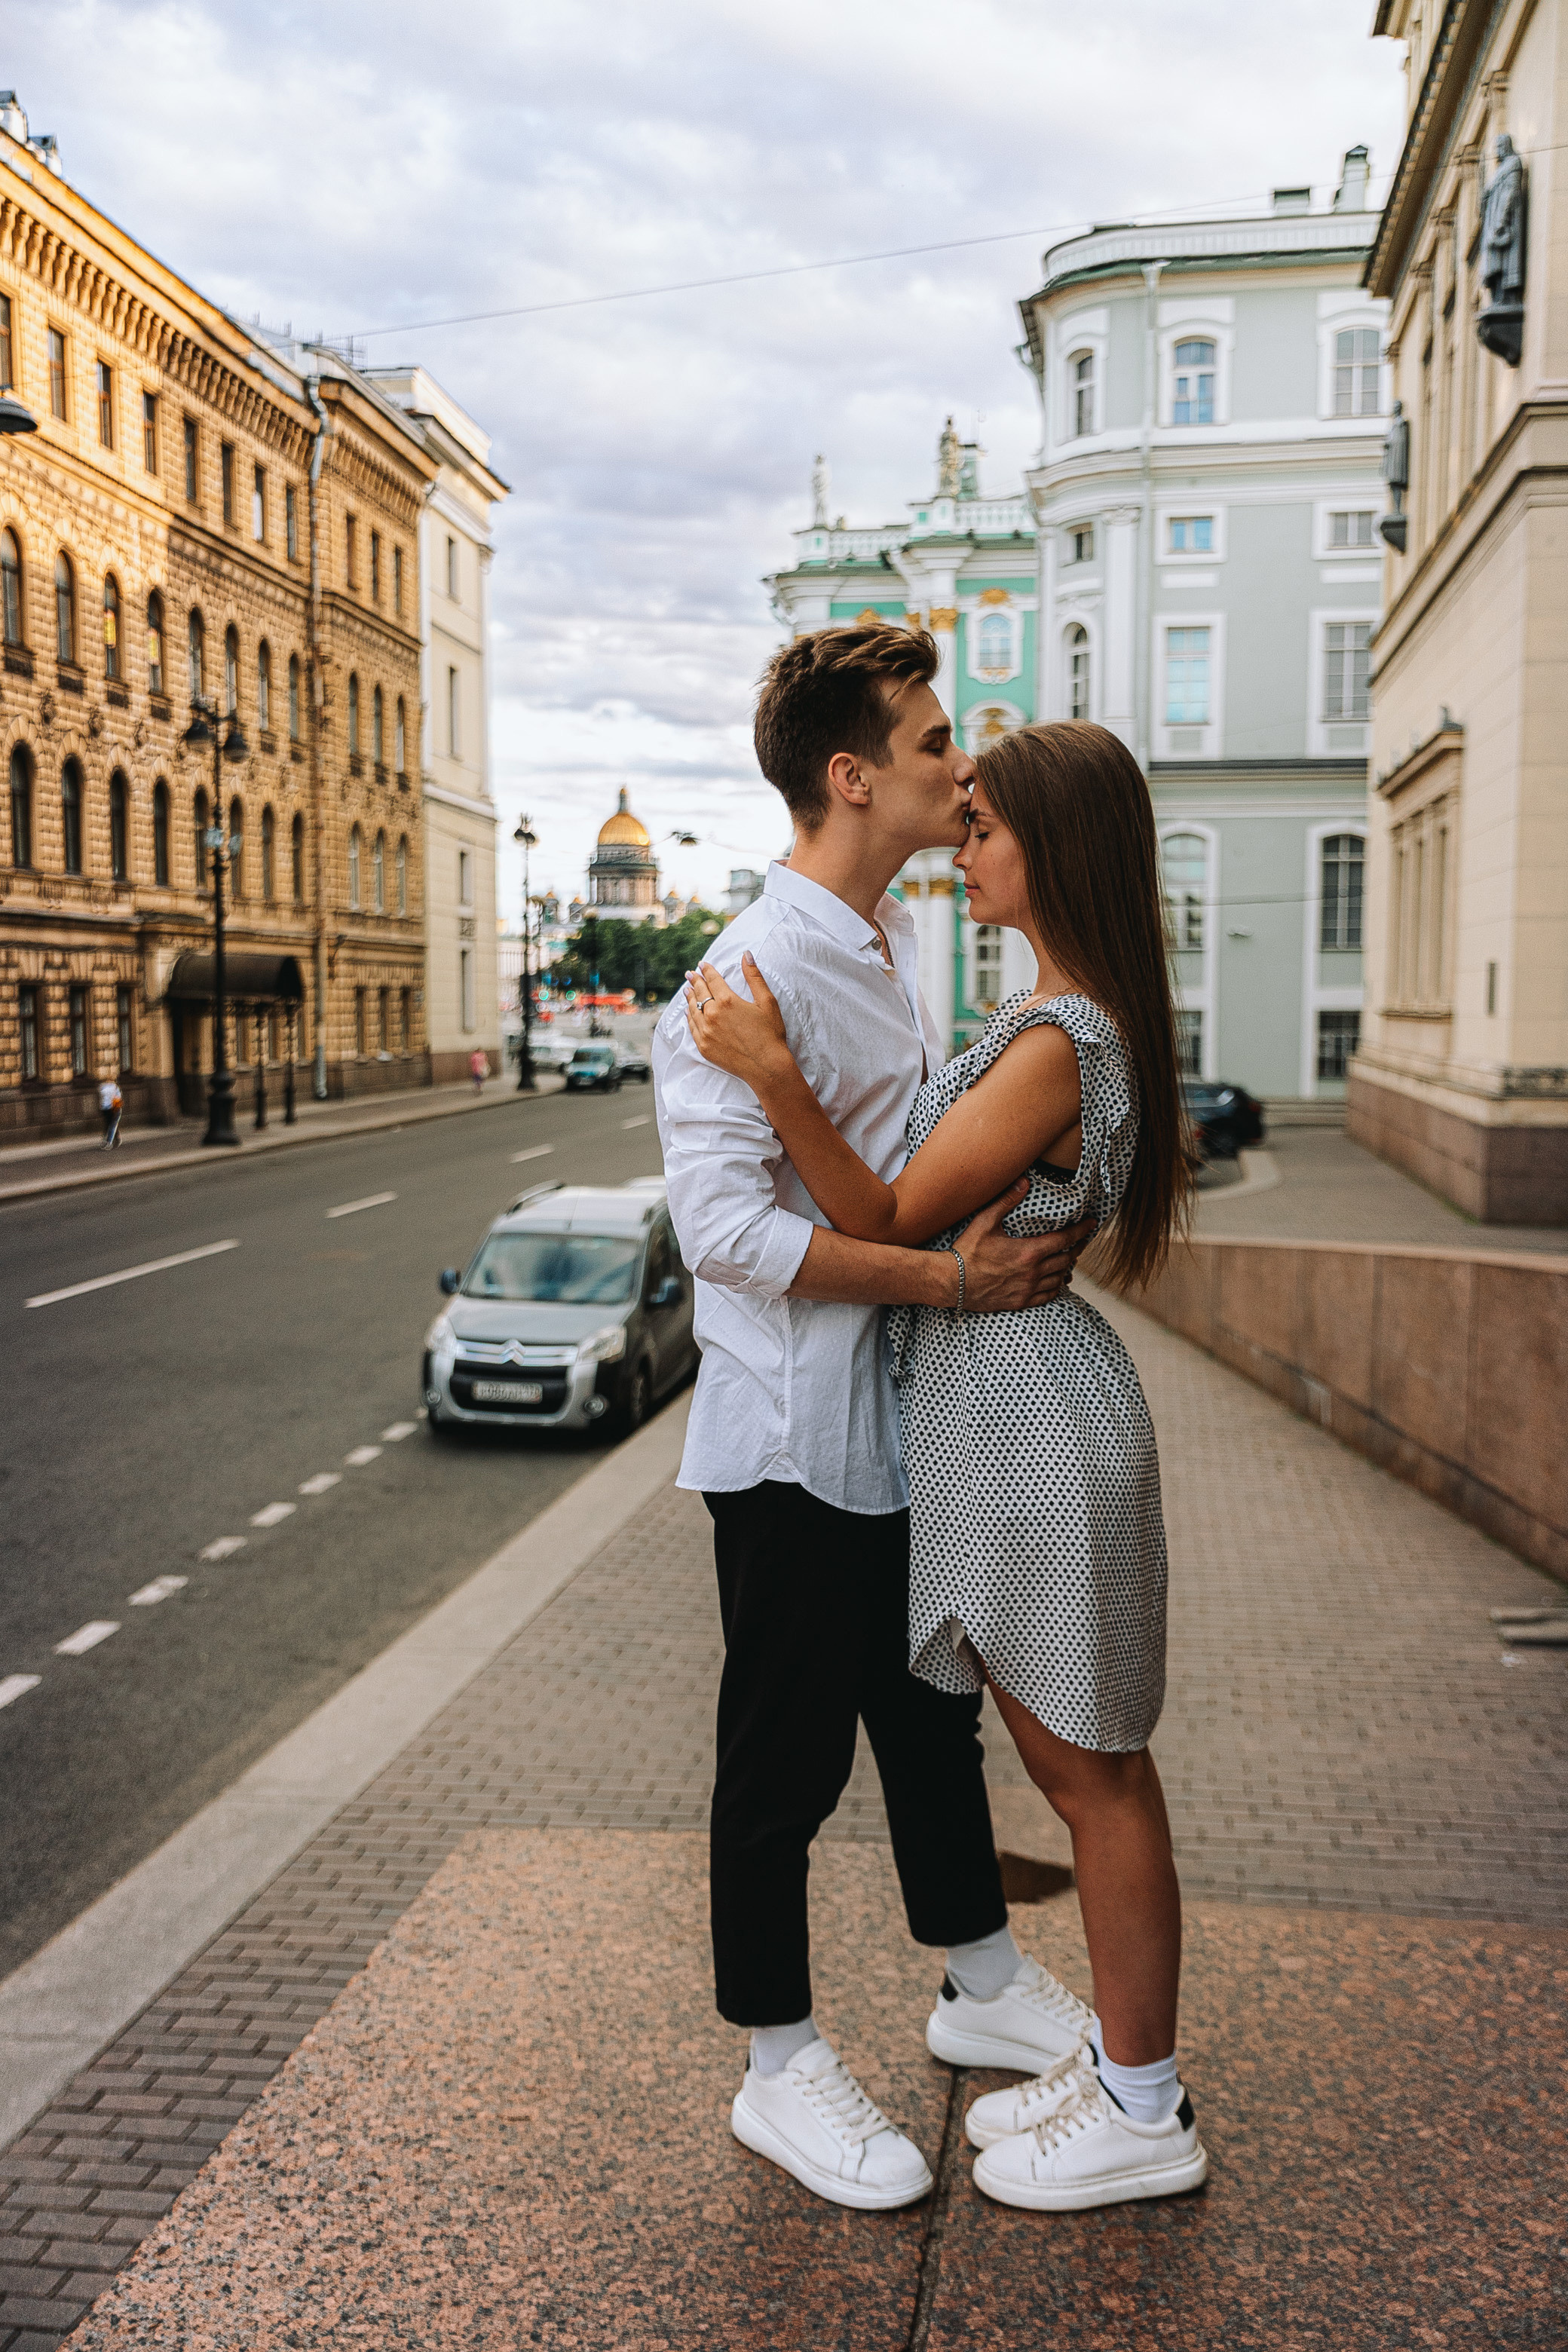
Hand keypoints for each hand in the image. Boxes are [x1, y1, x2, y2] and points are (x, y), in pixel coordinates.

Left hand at [686, 953, 793, 1088]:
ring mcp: (706, 1032)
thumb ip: (754, 976)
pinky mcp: (704, 1047)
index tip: (702, 964)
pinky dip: (689, 1017)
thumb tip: (746, 954)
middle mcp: (712, 1015)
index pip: (712, 980)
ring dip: (689, 998)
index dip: (707, 970)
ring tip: (686, 990)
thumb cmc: (770, 1033)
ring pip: (693, 1009)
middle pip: (700, 993)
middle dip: (695, 981)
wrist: (766, 1067)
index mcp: (727, 1001)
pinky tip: (688, 1012)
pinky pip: (692, 1027)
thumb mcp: (767, 1001)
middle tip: (690, 974)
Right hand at [955, 1187, 1095, 1310]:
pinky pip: (1048, 1296)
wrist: (952, 1282)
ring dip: (1067, 1267)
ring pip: (1059, 1278)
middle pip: (1066, 1259)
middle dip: (1077, 1248)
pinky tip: (1056, 1281)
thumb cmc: (967, 1251)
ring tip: (1069, 1258)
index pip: (1065, 1239)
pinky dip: (1057, 1287)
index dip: (1081, 1230)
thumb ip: (1007, 1201)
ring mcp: (1028, 1289)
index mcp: (1029, 1252)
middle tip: (1081, 1240)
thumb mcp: (985, 1221)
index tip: (1092, 1224)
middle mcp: (1033, 1272)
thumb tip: (1024, 1181)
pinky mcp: (1020, 1302)